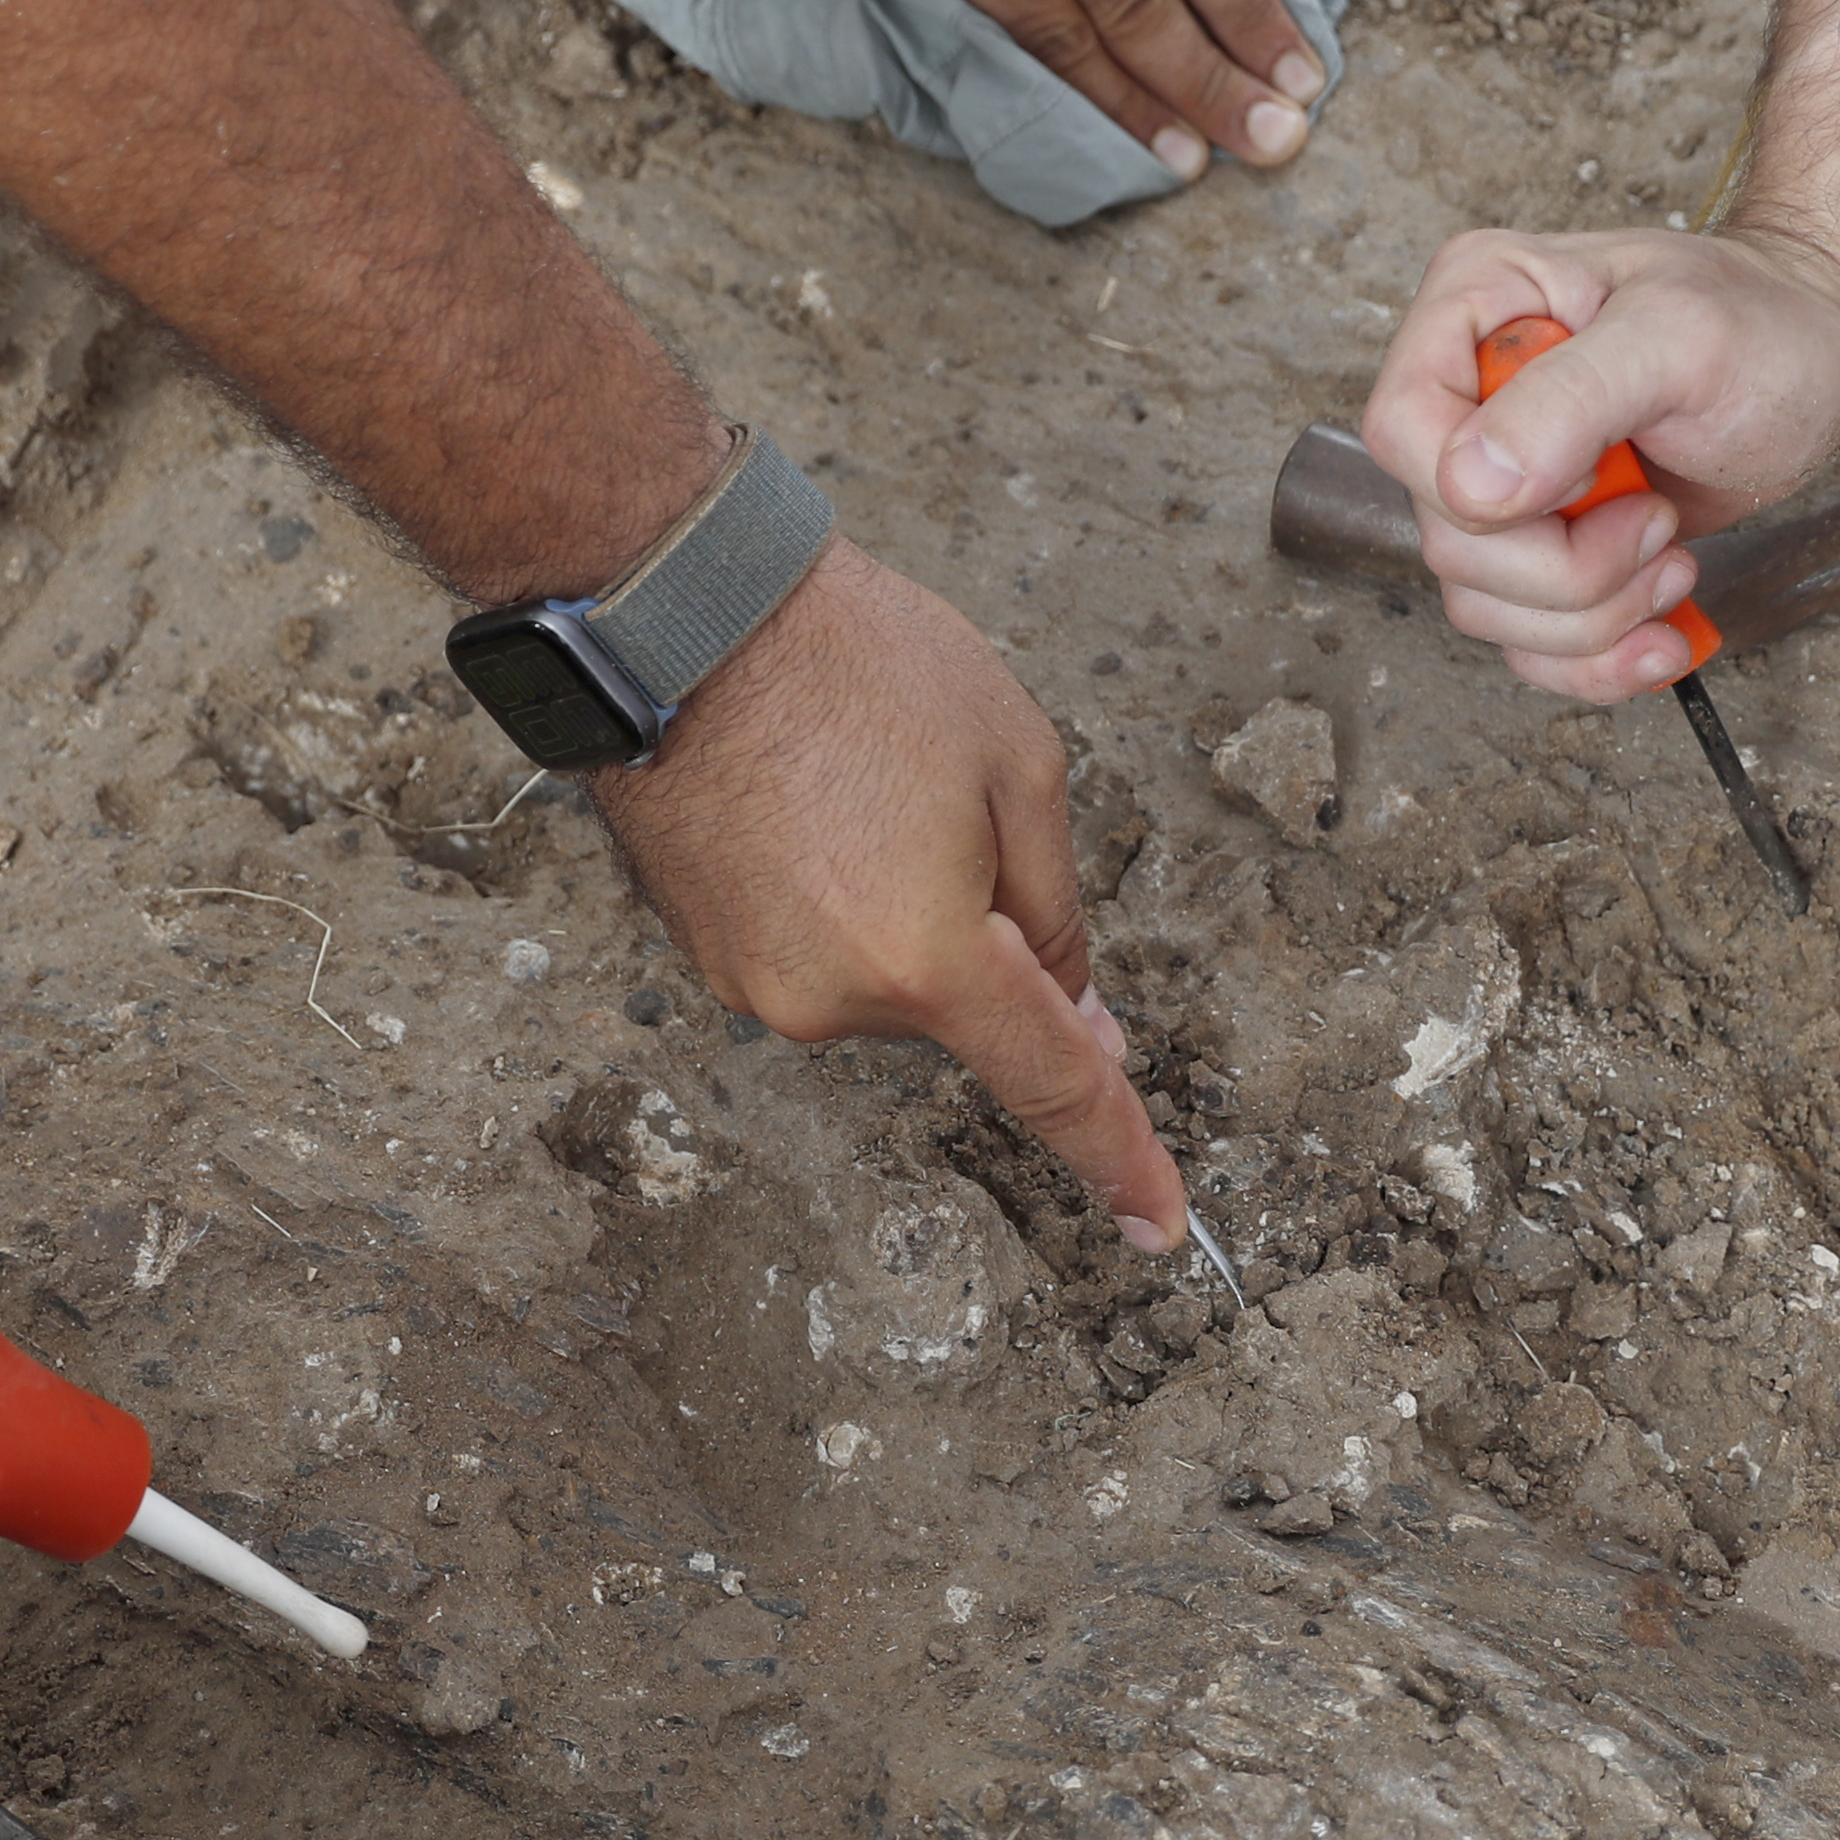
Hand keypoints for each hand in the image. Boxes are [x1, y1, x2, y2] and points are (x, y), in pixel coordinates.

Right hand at [593, 536, 1188, 1247]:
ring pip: (886, 982)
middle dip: (980, 930)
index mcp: (927, 961)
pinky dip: (837, 899)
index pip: (1050, 1085)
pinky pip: (819, 956)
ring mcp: (756, 987)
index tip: (1156, 1227)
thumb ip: (1058, 912)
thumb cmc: (858, 665)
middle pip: (961, 1009)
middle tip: (941, 801)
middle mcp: (833, 1002)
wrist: (682, 612)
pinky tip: (810, 807)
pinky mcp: (706, 958)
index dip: (1117, 1157)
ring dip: (901, 908)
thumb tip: (1075, 1015)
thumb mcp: (1019, 765)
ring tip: (857, 783)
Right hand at [1361, 221, 1839, 699]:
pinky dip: (1598, 658)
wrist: (1820, 358)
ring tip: (1670, 553)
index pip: (1403, 431)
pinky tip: (1663, 631)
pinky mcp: (1541, 542)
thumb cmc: (1765, 320)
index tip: (1592, 479)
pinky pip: (1526, 640)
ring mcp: (1501, 476)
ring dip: (1593, 614)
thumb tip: (1472, 484)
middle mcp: (1468, 394)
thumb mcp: (1679, 337)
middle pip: (1448, 538)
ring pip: (1483, 604)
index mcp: (1473, 309)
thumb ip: (1568, 400)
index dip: (1485, 492)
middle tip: (1654, 521)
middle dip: (1565, 568)